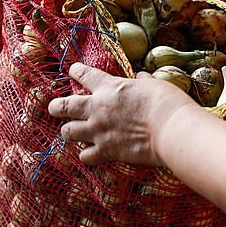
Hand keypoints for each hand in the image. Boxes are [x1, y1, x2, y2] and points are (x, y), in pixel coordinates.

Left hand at [48, 62, 196, 166]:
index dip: (76, 71)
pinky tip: (90, 153)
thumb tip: (140, 77)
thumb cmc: (167, 103)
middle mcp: (98, 108)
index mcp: (110, 87)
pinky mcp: (106, 152)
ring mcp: (99, 131)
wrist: (171, 129)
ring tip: (71, 132)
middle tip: (54, 107)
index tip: (72, 70)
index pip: (85, 75)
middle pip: (64, 106)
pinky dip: (86, 155)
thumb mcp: (155, 84)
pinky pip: (85, 156)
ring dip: (69, 131)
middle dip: (56, 106)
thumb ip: (143, 81)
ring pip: (68, 132)